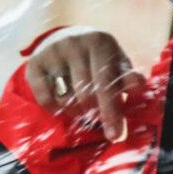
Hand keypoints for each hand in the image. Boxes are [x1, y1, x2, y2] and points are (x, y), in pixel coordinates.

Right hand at [24, 28, 141, 140]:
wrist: (66, 37)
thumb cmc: (98, 58)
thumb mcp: (116, 63)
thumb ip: (127, 76)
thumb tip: (138, 85)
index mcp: (100, 42)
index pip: (106, 83)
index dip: (112, 111)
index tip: (115, 135)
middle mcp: (74, 43)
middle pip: (86, 94)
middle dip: (96, 115)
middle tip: (101, 125)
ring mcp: (53, 52)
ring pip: (67, 99)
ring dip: (77, 112)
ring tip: (83, 108)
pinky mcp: (34, 63)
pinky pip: (45, 99)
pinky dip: (56, 110)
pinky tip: (63, 105)